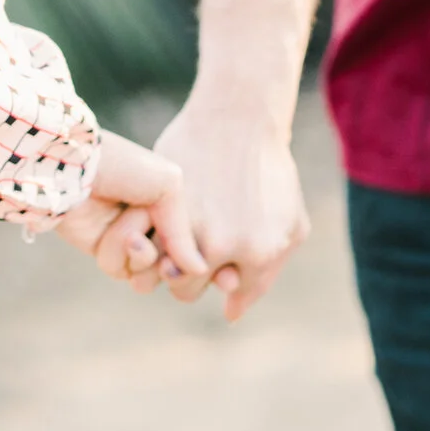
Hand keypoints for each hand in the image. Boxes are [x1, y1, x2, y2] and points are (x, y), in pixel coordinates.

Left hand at [53, 132, 205, 291]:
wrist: (74, 168)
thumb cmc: (124, 167)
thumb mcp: (168, 185)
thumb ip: (185, 231)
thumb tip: (199, 270)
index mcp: (175, 205)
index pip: (199, 246)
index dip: (201, 259)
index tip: (216, 268)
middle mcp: (155, 226)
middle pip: (176, 268)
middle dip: (166, 255)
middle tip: (154, 232)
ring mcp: (130, 242)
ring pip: (150, 275)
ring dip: (141, 255)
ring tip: (131, 233)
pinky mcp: (105, 252)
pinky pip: (121, 271)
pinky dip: (116, 254)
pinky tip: (108, 232)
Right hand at [153, 97, 309, 320]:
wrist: (240, 117)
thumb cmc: (270, 172)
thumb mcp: (290, 225)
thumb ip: (264, 277)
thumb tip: (229, 313)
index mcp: (258, 252)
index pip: (225, 292)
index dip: (219, 278)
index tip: (214, 259)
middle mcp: (221, 243)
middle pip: (183, 289)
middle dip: (182, 274)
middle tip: (184, 247)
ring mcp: (187, 221)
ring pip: (155, 268)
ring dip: (156, 255)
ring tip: (162, 233)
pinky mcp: (160, 198)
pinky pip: (139, 236)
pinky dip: (141, 232)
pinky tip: (150, 216)